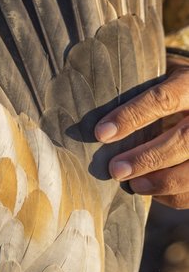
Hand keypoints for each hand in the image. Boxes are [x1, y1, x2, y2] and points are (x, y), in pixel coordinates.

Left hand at [95, 55, 188, 208]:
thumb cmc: (176, 87)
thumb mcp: (164, 75)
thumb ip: (139, 87)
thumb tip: (92, 105)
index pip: (162, 100)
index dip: (131, 117)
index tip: (101, 133)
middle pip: (182, 139)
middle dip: (147, 158)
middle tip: (115, 169)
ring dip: (160, 182)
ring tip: (131, 184)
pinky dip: (174, 195)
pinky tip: (151, 190)